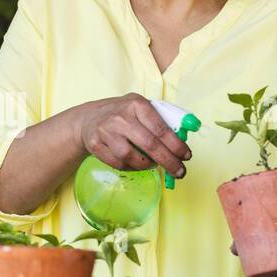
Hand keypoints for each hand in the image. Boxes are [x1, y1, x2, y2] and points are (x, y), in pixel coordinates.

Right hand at [77, 93, 191, 178]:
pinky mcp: (95, 144)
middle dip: (168, 161)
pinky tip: (136, 164)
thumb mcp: (141, 108)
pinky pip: (117, 164)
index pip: (161, 128)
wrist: (89, 118)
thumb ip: (162, 119)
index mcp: (137, 104)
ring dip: (147, 165)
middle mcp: (121, 117)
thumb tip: (184, 138)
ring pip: (131, 157)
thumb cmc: (123, 115)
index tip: (186, 156)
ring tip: (153, 164)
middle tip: (179, 171)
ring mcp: (106, 131)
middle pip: (149, 145)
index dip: (176, 145)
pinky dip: (131, 167)